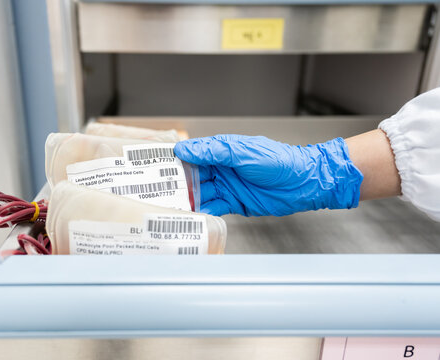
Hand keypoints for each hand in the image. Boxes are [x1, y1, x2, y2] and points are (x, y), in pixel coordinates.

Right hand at [174, 134, 362, 216]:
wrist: (303, 183)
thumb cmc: (278, 161)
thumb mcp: (243, 152)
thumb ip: (213, 151)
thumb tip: (185, 149)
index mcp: (222, 150)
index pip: (192, 154)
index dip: (175, 159)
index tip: (156, 165)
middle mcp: (221, 168)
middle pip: (192, 176)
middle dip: (177, 183)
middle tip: (159, 191)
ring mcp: (226, 186)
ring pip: (200, 193)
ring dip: (187, 200)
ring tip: (171, 206)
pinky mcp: (233, 203)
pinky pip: (212, 208)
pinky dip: (202, 212)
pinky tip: (192, 216)